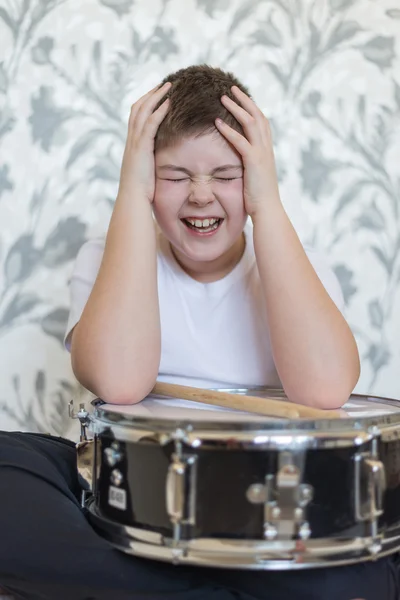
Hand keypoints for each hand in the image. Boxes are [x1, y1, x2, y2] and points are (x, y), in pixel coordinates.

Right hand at [118, 82, 170, 203]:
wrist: (133, 199)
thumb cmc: (142, 192)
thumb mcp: (147, 173)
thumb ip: (153, 164)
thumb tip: (162, 164)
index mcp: (132, 145)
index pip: (137, 117)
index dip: (147, 104)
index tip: (158, 95)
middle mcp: (131, 140)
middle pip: (138, 108)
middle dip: (151, 94)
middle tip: (164, 84)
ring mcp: (135, 142)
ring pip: (143, 111)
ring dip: (156, 97)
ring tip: (168, 86)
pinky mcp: (141, 147)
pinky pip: (151, 123)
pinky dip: (159, 111)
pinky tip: (169, 102)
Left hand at [215, 86, 279, 217]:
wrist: (268, 210)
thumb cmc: (259, 199)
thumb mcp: (254, 176)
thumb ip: (248, 165)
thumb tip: (239, 161)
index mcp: (267, 150)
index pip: (261, 122)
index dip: (251, 108)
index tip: (240, 97)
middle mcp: (266, 148)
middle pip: (257, 115)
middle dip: (245, 100)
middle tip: (232, 88)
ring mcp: (262, 154)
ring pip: (250, 123)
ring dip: (236, 108)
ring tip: (223, 97)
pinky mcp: (254, 162)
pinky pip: (240, 141)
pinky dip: (228, 131)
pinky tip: (216, 122)